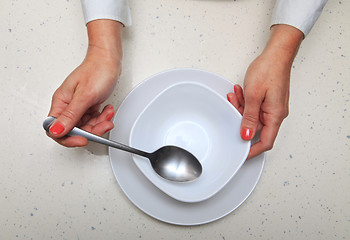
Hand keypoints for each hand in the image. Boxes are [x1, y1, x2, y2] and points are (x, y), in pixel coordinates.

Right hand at [47, 20, 122, 146]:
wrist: (109, 59)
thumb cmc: (97, 71)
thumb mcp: (84, 96)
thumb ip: (71, 115)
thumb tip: (56, 131)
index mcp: (61, 102)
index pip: (56, 129)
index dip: (68, 138)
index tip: (82, 140)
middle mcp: (67, 105)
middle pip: (74, 130)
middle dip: (91, 130)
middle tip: (103, 125)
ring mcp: (78, 105)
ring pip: (86, 126)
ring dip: (99, 123)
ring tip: (108, 115)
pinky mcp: (88, 105)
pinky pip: (93, 119)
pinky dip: (102, 117)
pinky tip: (107, 111)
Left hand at [227, 24, 302, 158]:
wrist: (277, 53)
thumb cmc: (269, 69)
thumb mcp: (254, 95)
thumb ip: (249, 118)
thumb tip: (247, 136)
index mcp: (276, 115)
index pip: (266, 142)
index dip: (253, 151)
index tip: (241, 155)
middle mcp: (276, 113)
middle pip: (256, 128)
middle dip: (240, 119)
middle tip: (232, 108)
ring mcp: (272, 107)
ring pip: (253, 116)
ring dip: (241, 108)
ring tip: (235, 96)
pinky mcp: (268, 100)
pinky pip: (254, 107)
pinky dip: (245, 102)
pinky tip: (239, 93)